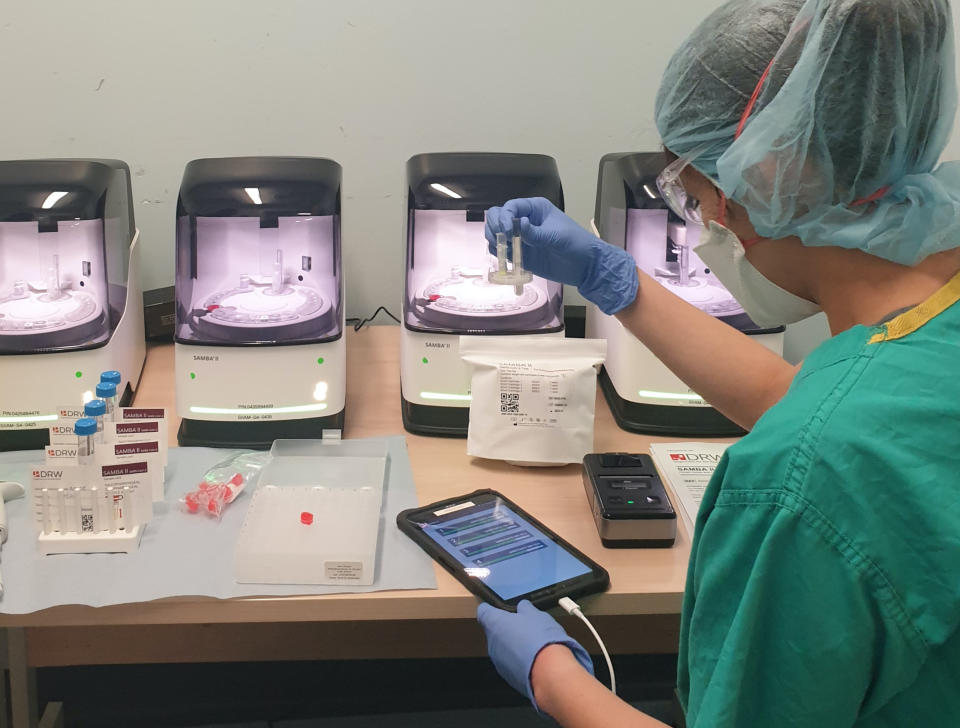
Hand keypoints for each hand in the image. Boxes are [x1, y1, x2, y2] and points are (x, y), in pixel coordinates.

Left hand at [477, 599, 593, 709]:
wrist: (549, 671)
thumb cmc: (540, 641)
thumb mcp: (536, 614)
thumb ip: (525, 608)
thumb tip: (523, 607)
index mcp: (495, 623)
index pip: (483, 611)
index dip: (491, 608)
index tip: (498, 608)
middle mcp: (492, 643)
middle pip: (495, 631)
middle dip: (508, 629)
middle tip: (524, 627)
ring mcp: (499, 662)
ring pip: (503, 649)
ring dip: (514, 646)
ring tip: (533, 644)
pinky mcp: (508, 676)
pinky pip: (511, 664)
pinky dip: (520, 660)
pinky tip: (535, 658)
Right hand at [484, 197, 638, 314]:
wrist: (585, 266)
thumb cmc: (576, 244)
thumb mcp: (556, 236)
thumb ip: (535, 232)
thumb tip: (519, 224)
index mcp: (534, 209)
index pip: (510, 207)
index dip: (504, 218)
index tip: (507, 232)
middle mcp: (524, 220)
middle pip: (498, 217)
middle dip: (495, 227)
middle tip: (502, 241)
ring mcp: (521, 238)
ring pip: (497, 234)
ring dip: (495, 240)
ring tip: (503, 250)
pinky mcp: (520, 254)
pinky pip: (502, 251)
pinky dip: (499, 253)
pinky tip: (506, 258)